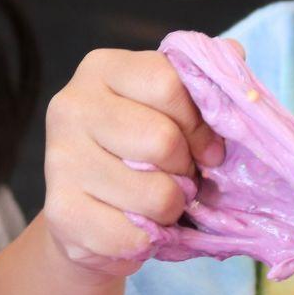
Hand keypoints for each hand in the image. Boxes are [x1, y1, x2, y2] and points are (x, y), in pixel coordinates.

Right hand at [40, 47, 227, 277]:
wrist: (87, 215)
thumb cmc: (139, 152)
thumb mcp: (169, 110)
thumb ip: (201, 83)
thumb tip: (234, 54)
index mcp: (102, 69)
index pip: (168, 83)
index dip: (201, 122)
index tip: (210, 148)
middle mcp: (71, 106)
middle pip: (162, 140)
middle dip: (187, 170)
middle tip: (182, 179)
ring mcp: (59, 159)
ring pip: (154, 194)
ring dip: (172, 209)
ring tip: (160, 205)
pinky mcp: (59, 211)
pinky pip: (132, 236)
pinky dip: (148, 241)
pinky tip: (136, 228)